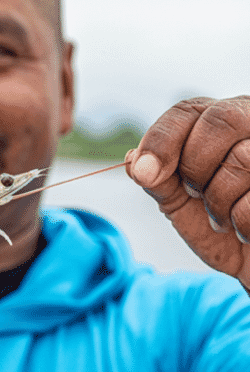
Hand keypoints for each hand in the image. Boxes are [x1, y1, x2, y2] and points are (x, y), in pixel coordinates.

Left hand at [126, 96, 249, 287]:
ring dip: (219, 201)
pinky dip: (241, 222)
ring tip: (221, 218)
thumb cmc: (216, 225)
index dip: (161, 140)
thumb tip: (133, 159)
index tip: (144, 174)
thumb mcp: (178, 202)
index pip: (186, 111)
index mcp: (218, 123)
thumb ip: (156, 179)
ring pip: (243, 159)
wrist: (249, 260)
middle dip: (196, 166)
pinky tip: (243, 230)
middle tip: (195, 194)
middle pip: (220, 120)